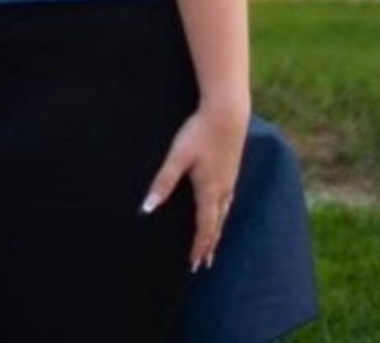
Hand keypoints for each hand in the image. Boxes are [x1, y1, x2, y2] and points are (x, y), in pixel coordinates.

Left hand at [141, 100, 247, 270]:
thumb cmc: (199, 133)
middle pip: (216, 224)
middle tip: (203, 264)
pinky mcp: (232, 169)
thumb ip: (163, 181)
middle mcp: (223, 189)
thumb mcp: (177, 156)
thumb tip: (147, 207)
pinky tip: (222, 211)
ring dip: (217, 231)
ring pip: (224, 213)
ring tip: (213, 245)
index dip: (199, 245)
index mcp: (209, 190)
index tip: (194, 263)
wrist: (227, 113)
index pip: (204, 226)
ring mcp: (230, 180)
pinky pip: (228, 201)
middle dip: (209, 245)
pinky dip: (223, 214)